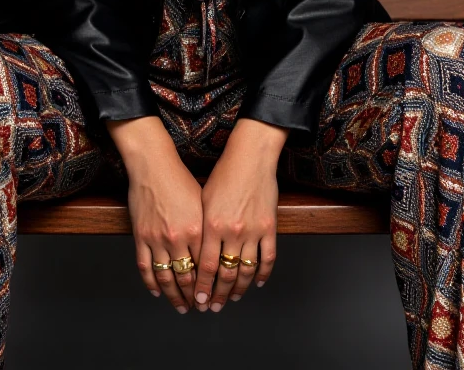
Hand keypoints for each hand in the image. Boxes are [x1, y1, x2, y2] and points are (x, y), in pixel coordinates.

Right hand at [106, 115, 202, 313]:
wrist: (153, 165)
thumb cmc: (180, 179)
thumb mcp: (203, 202)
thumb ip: (208, 229)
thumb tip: (217, 252)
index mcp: (198, 229)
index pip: (207, 267)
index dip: (213, 286)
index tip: (216, 296)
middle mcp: (179, 238)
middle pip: (188, 278)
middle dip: (196, 297)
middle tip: (201, 308)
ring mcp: (157, 239)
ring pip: (167, 278)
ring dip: (175, 297)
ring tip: (182, 307)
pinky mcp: (141, 236)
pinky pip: (146, 267)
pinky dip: (152, 283)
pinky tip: (158, 292)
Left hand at [194, 118, 287, 311]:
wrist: (251, 157)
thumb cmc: (224, 174)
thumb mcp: (203, 199)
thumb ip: (200, 227)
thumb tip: (194, 253)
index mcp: (212, 225)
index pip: (205, 267)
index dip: (202, 287)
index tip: (199, 300)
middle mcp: (232, 232)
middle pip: (225, 273)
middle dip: (217, 294)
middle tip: (213, 306)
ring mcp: (252, 231)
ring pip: (246, 271)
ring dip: (238, 289)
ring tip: (232, 298)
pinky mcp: (269, 228)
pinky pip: (267, 259)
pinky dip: (263, 274)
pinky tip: (258, 283)